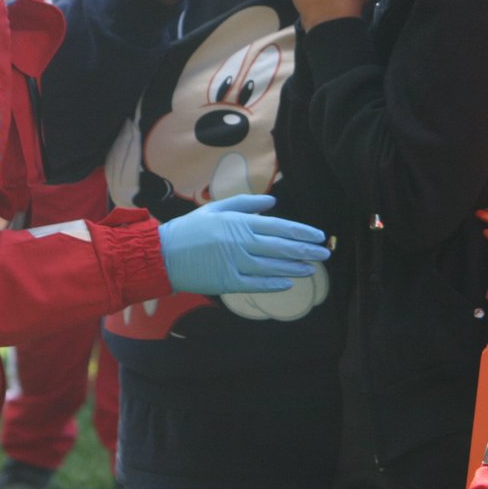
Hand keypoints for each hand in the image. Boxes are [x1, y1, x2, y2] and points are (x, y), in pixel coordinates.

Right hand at [158, 194, 331, 295]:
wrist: (163, 254)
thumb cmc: (190, 229)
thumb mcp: (216, 209)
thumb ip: (246, 204)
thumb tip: (273, 202)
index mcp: (240, 223)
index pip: (279, 227)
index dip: (301, 232)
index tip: (318, 235)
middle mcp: (241, 242)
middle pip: (281, 247)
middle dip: (306, 251)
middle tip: (325, 254)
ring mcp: (235, 263)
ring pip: (273, 267)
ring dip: (294, 269)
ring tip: (311, 270)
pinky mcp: (227, 282)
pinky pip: (256, 285)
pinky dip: (273, 285)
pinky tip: (287, 284)